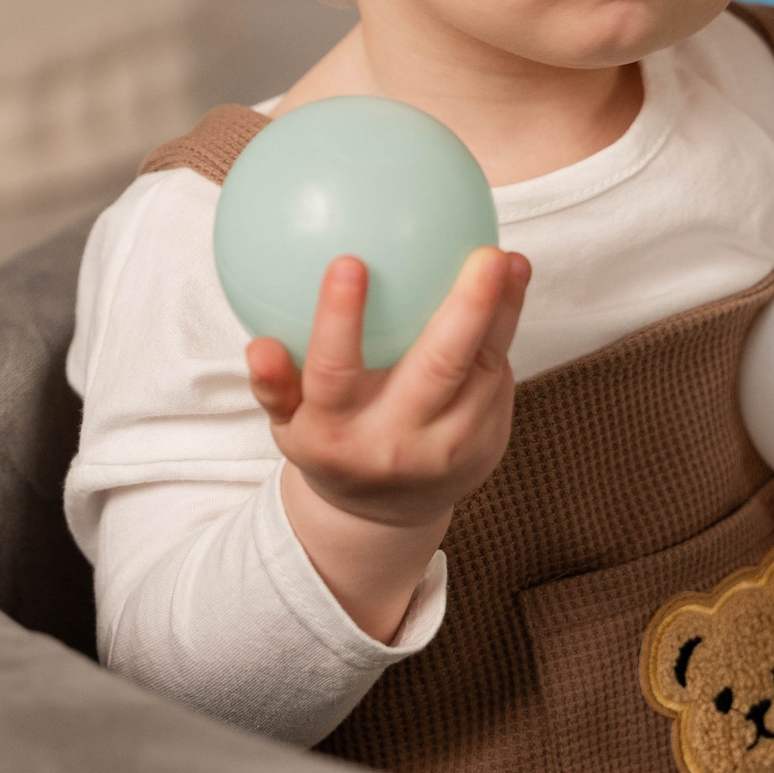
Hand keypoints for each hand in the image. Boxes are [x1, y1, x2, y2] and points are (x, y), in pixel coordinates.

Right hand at [247, 246, 529, 532]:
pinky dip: (506, 330)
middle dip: (466, 310)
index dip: (339, 321)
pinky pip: (499, 379)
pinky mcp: (487, 444)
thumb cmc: (329, 442)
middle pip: (437, 370)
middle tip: (484, 255)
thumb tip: (259, 345)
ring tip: (511, 259)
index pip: (333, 374)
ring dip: (503, 313)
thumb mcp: (289, 424)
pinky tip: (514, 281)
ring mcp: (449, 448)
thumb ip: (274, 384)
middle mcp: (397, 443)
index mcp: (337, 434)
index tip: (349, 261)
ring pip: (483, 372)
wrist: (383, 517)